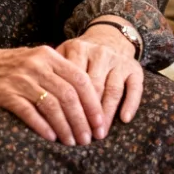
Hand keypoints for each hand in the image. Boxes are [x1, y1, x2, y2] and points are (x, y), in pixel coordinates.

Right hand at [0, 42, 105, 145]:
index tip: (101, 123)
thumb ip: (56, 73)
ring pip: (53, 106)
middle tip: (90, 139)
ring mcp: (20, 79)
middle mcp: (36, 65)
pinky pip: (29, 112)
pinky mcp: (4, 93)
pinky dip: (43, 127)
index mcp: (48, 55)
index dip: (93, 104)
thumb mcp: (33, 61)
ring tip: (73, 143)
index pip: (80, 79)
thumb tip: (86, 98)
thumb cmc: (5, 68)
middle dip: (83, 120)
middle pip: (69, 95)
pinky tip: (52, 138)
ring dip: (67, 127)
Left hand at [57, 21, 144, 138]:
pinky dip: (131, 103)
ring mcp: (119, 60)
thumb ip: (53, 71)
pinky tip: (124, 119)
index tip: (63, 126)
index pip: (73, 81)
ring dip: (107, 114)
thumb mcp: (65, 54)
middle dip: (87, 114)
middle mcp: (100, 53)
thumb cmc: (81, 54)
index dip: (69, 105)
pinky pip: (135, 88)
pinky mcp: (135, 68)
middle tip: (82, 137)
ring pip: (113, 90)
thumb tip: (38, 99)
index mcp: (78, 49)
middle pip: (94, 87)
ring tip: (100, 134)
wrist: (109, 37)